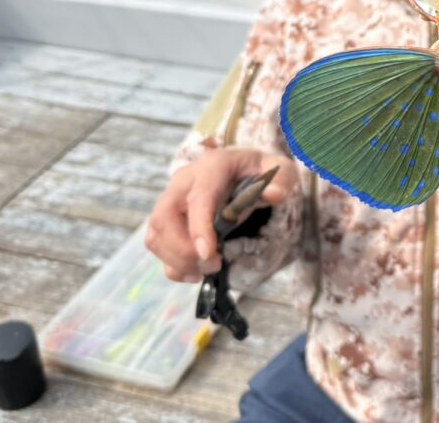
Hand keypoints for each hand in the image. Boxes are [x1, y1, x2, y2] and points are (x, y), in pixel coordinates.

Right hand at [146, 148, 298, 282]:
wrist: (242, 167)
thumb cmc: (259, 169)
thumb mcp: (279, 167)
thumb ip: (282, 179)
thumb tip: (274, 195)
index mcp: (212, 166)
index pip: (198, 199)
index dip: (199, 228)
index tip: (209, 254)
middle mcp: (184, 181)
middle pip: (164, 218)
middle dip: (183, 250)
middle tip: (214, 265)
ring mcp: (170, 200)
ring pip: (156, 235)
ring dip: (177, 261)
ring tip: (209, 269)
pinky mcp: (167, 218)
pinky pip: (157, 245)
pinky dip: (173, 265)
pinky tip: (197, 272)